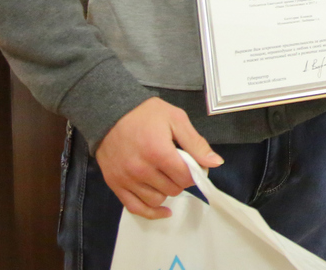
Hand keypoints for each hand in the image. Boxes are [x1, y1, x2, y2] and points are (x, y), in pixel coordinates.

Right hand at [95, 97, 222, 218]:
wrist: (110, 112)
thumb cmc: (145, 113)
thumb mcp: (175, 118)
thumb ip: (195, 142)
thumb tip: (215, 163)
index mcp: (158, 152)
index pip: (186, 177)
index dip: (195, 171)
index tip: (194, 163)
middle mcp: (141, 170)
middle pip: (173, 189)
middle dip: (181, 178)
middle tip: (178, 165)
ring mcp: (127, 179)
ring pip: (157, 199)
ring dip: (167, 190)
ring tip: (165, 175)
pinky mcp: (116, 185)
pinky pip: (136, 208)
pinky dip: (152, 212)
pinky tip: (164, 210)